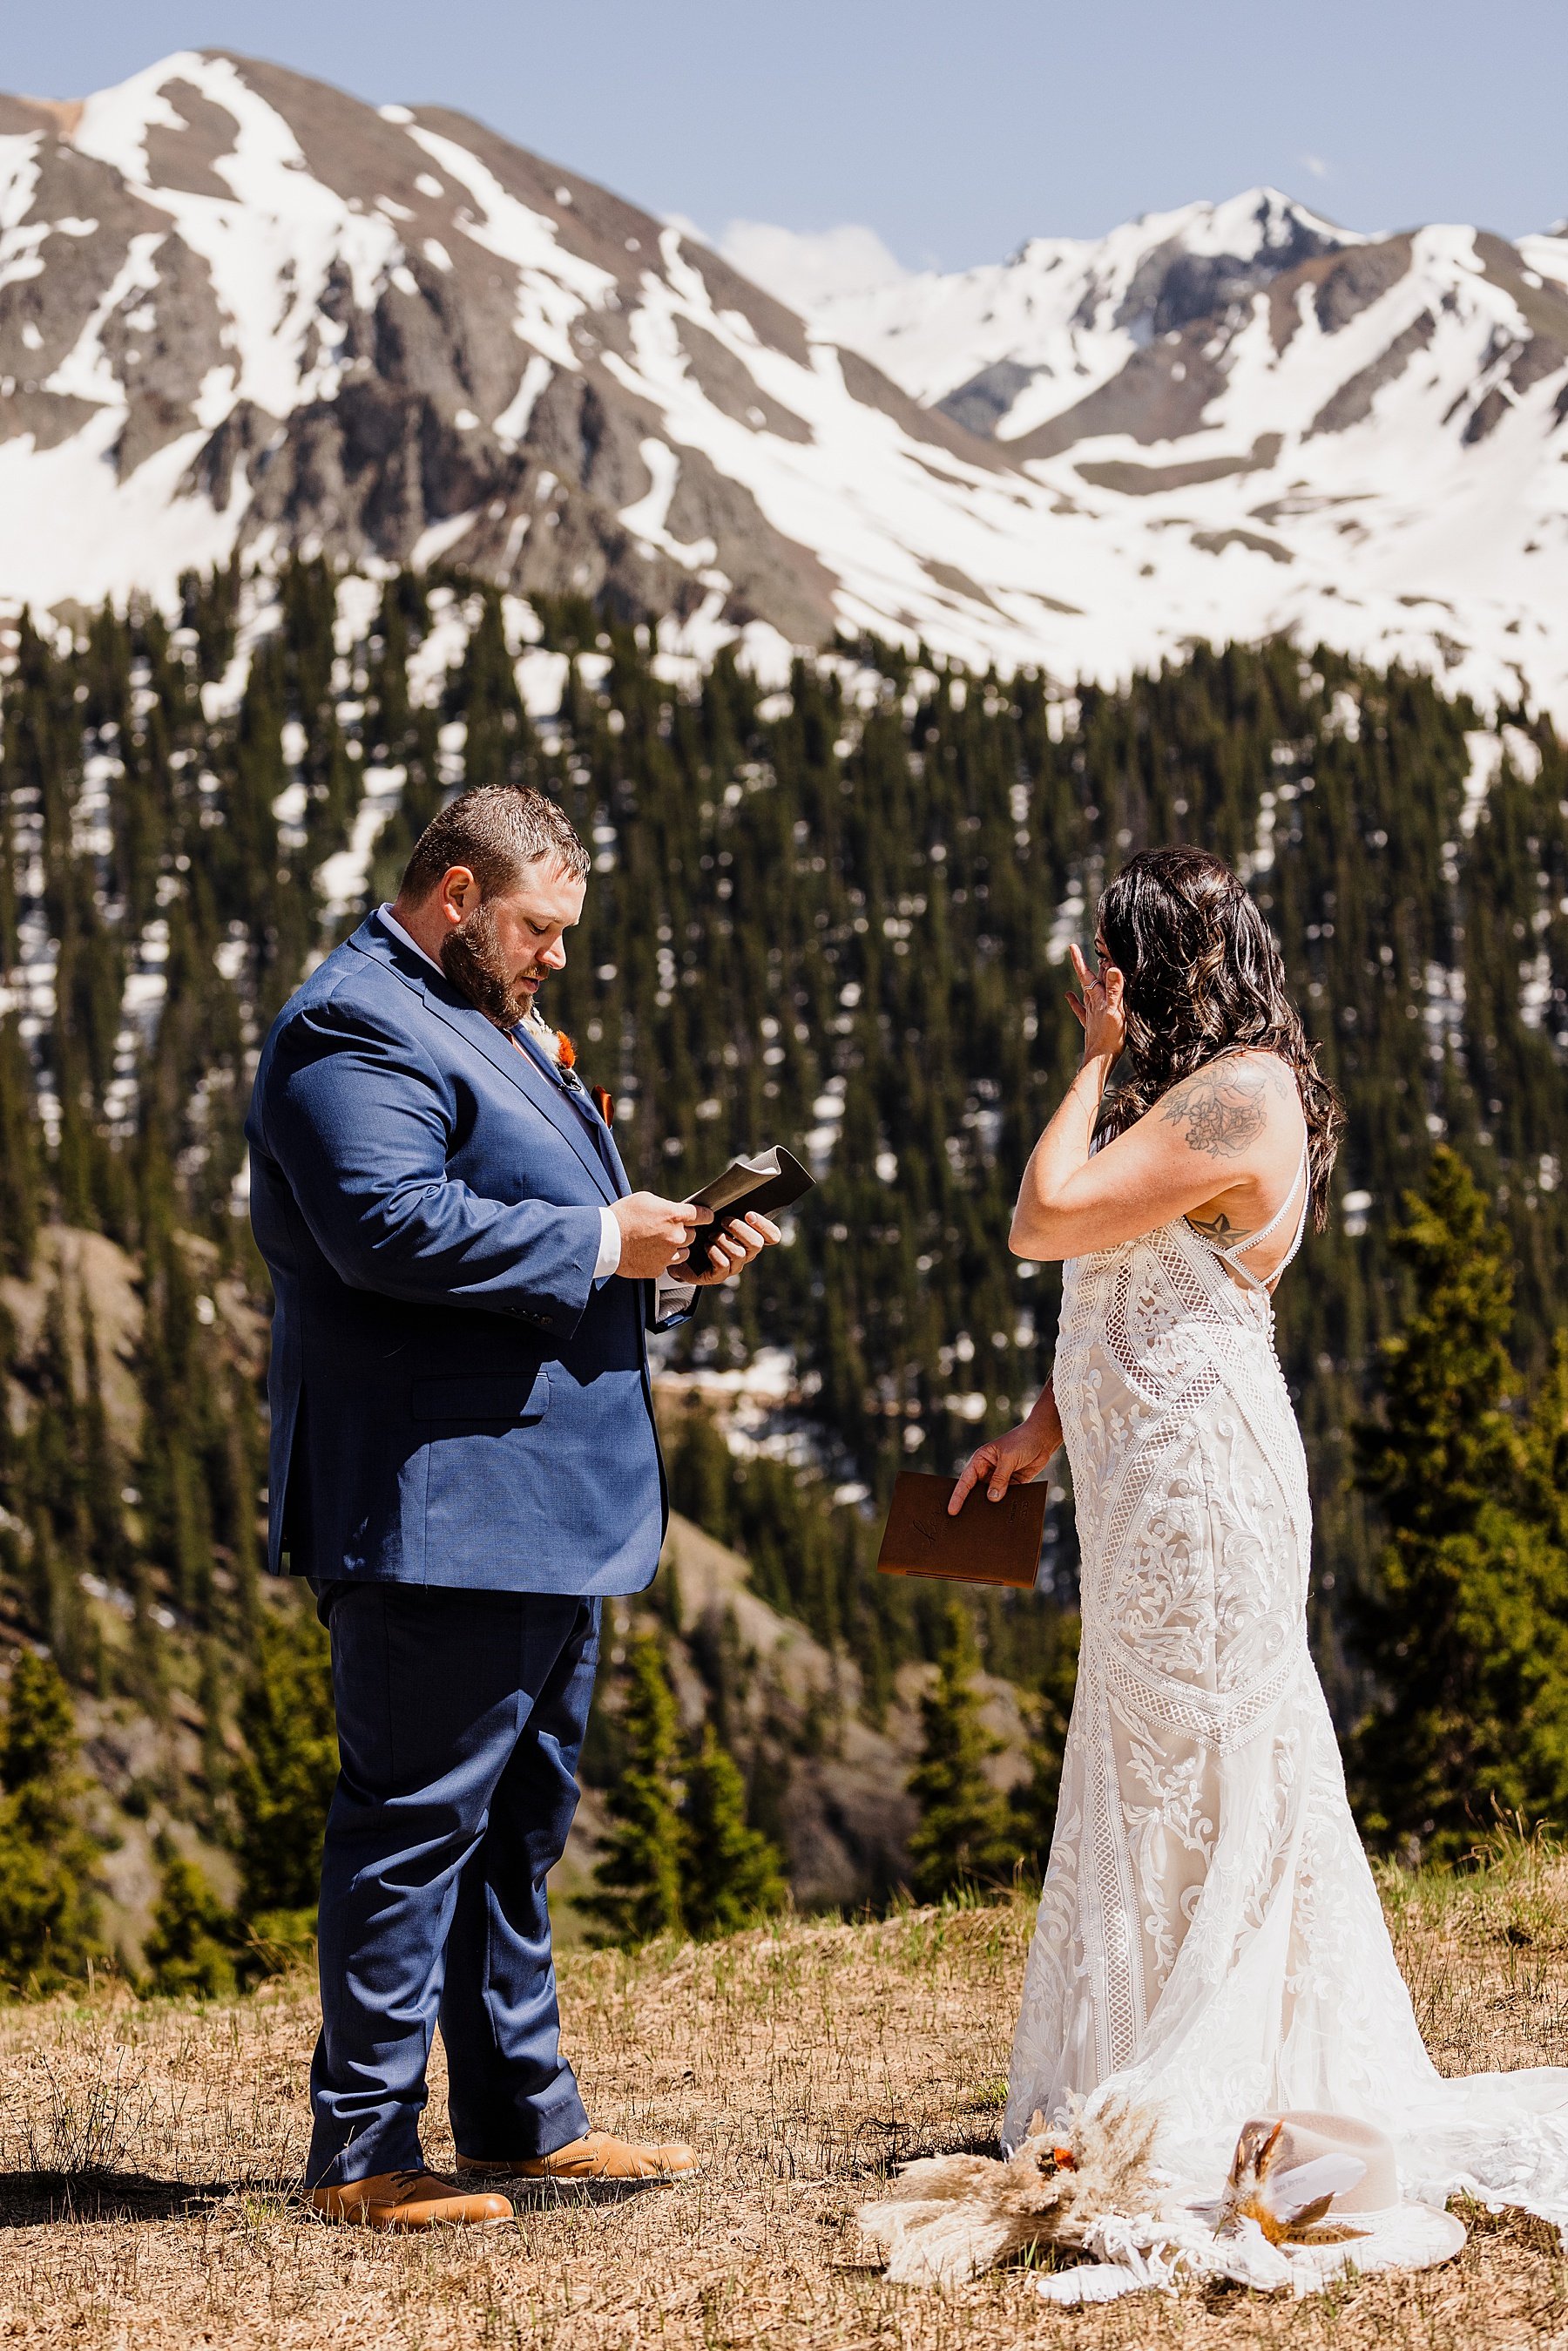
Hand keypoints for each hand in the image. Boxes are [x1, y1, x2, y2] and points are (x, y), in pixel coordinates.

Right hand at [611, 1192, 713, 1278]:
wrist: (604, 1240)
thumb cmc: (622, 1216)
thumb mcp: (646, 1199)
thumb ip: (667, 1206)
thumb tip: (677, 1211)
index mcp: (674, 1216)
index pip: (704, 1216)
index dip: (705, 1215)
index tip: (705, 1216)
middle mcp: (675, 1237)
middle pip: (692, 1235)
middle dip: (683, 1232)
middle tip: (665, 1229)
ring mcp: (668, 1255)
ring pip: (684, 1252)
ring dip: (675, 1248)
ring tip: (656, 1242)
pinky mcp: (659, 1269)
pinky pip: (668, 1264)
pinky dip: (662, 1259)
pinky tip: (649, 1252)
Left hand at [687, 1210, 780, 1287]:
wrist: (680, 1247)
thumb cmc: (701, 1227)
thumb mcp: (716, 1214)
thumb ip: (730, 1207)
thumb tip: (736, 1191)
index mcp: (750, 1238)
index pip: (772, 1236)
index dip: (765, 1226)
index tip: (749, 1214)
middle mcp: (746, 1254)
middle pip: (756, 1244)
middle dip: (739, 1229)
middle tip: (724, 1221)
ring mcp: (734, 1266)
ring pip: (739, 1253)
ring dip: (722, 1240)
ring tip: (710, 1234)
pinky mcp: (719, 1275)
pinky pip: (723, 1264)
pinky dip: (714, 1252)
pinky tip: (705, 1246)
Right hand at [949, 1398, 1062, 1512]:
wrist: (1043, 1439)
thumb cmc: (1022, 1441)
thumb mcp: (1008, 1458)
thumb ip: (1000, 1479)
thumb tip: (992, 1498)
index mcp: (981, 1460)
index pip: (965, 1481)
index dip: (958, 1496)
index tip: (952, 1510)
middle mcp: (988, 1470)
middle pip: (976, 1491)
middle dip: (972, 1504)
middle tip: (965, 1521)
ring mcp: (1001, 1479)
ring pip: (992, 1496)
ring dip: (991, 1506)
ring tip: (986, 1522)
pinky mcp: (1014, 1484)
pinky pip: (1007, 1497)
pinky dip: (1006, 1504)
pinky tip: (1006, 1513)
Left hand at [1066, 940, 1125, 1064]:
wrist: (1100, 1060)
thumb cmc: (1110, 1037)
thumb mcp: (1116, 1010)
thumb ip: (1114, 989)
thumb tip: (1111, 968)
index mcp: (1097, 996)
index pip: (1087, 973)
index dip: (1080, 959)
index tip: (1072, 945)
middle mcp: (1091, 1002)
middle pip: (1089, 978)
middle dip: (1090, 963)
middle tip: (1094, 948)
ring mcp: (1090, 1012)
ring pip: (1087, 990)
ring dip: (1088, 977)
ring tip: (1086, 964)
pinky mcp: (1091, 1023)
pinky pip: (1080, 1008)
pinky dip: (1074, 1000)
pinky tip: (1068, 995)